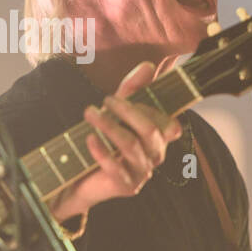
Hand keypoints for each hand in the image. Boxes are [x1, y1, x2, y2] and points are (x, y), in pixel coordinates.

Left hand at [50, 62, 182, 222]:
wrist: (82, 178)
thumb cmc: (105, 140)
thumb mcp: (117, 112)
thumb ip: (133, 89)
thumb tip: (149, 64)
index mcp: (159, 138)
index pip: (169, 123)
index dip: (152, 108)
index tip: (126, 95)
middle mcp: (155, 156)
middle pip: (150, 130)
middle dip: (127, 110)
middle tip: (106, 99)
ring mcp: (142, 172)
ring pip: (130, 144)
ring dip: (108, 124)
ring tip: (89, 113)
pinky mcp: (126, 186)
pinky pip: (115, 166)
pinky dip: (101, 150)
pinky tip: (89, 138)